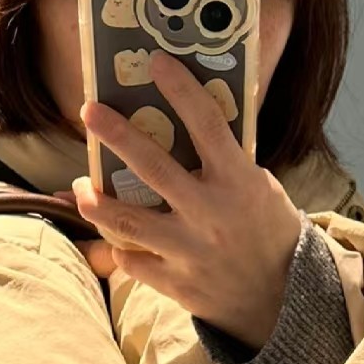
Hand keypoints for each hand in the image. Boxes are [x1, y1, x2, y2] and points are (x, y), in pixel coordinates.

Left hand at [51, 49, 303, 350]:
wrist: (281, 300)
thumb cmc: (268, 234)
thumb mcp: (261, 189)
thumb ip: (227, 163)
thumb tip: (192, 123)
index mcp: (238, 183)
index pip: (208, 125)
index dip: (182, 90)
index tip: (157, 62)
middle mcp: (211, 214)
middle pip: (153, 168)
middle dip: (117, 135)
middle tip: (89, 112)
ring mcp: (190, 251)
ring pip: (127, 222)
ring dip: (96, 201)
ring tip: (82, 186)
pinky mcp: (177, 283)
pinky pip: (133, 263)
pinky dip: (120, 248)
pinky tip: (115, 237)